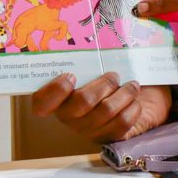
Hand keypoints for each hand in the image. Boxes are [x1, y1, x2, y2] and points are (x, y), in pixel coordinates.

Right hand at [30, 72, 171, 143]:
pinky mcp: (109, 136)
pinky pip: (122, 123)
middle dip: (104, 84)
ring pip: (106, 111)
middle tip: (114, 75)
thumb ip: (86, 62)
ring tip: (133, 85)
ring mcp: (88, 130)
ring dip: (124, 93)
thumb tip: (90, 41)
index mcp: (57, 99)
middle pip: (83, 101)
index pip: (42, 104)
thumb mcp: (91, 68)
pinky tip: (135, 101)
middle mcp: (69, 117)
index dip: (55, 91)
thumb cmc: (104, 77)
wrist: (129, 97)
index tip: (71, 75)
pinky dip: (132, 108)